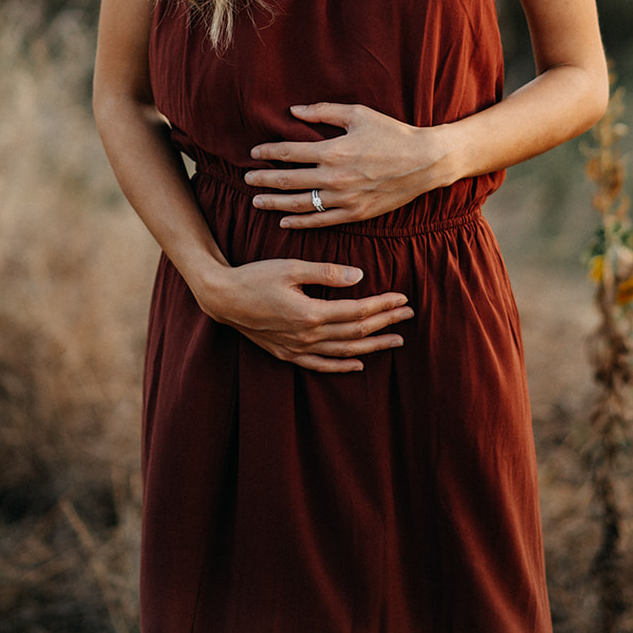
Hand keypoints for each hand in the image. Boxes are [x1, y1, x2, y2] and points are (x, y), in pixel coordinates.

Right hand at [198, 258, 413, 372]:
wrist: (223, 298)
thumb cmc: (255, 277)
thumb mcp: (291, 267)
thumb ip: (326, 272)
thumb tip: (359, 275)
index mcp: (311, 314)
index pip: (357, 311)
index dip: (383, 305)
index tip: (403, 297)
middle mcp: (307, 336)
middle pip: (356, 332)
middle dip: (386, 323)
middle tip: (410, 314)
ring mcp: (297, 349)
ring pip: (344, 351)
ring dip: (372, 346)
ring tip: (396, 340)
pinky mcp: (287, 354)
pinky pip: (321, 365)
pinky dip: (342, 366)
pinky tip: (358, 364)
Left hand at [246, 103, 445, 227]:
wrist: (425, 162)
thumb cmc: (392, 133)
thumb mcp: (358, 114)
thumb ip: (323, 112)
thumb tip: (293, 110)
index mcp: (334, 150)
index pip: (290, 152)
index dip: (268, 153)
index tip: (254, 153)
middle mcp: (335, 178)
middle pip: (288, 180)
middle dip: (263, 179)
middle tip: (246, 178)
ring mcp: (344, 199)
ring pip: (300, 204)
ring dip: (275, 203)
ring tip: (257, 201)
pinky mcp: (355, 214)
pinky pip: (320, 221)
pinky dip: (300, 223)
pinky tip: (284, 221)